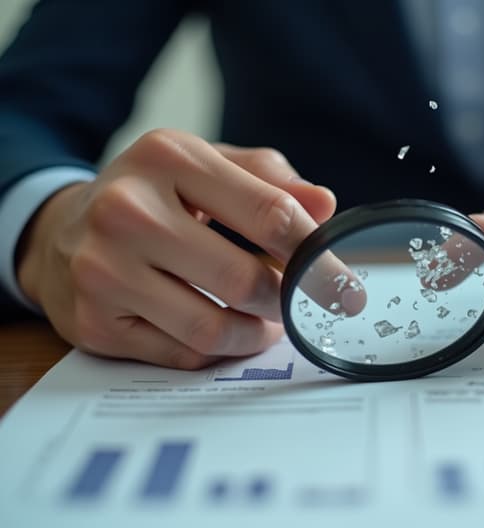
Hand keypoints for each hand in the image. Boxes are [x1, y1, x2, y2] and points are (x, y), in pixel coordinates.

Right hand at [17, 129, 360, 367]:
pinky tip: (224, 330)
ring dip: (255, 334)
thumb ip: (270, 180)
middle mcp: (128, 210)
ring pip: (212, 329)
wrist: (63, 232)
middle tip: (305, 306)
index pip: (269, 213)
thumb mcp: (208, 167)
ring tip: (267, 322)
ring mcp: (104, 269)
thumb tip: (325, 207)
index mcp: (169, 158)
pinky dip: (217, 350)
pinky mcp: (93, 321)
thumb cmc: (153, 196)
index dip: (316, 253)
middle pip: (244, 279)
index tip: (345, 283)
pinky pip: (181, 353)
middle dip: (288, 302)